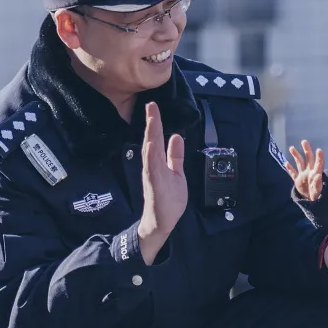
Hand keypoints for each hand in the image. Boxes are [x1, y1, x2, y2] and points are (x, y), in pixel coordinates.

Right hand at [137, 102, 187, 265]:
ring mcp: (153, 176)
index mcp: (157, 163)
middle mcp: (152, 167)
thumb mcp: (176, 173)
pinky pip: (153, 170)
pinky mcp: (155, 186)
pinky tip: (152, 146)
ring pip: (151, 153)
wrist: (162, 222)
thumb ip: (175, 156)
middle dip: (151, 124)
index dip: (155, 123)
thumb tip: (177, 137)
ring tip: (152, 120)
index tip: (153, 106)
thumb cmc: (168, 199)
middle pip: (151, 142)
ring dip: (151, 136)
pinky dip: (152, 157)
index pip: (156, 139)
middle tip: (150, 105)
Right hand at [284, 140, 323, 200]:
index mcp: (316, 174)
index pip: (318, 163)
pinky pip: (293, 173)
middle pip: (308, 159)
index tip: (319, 150)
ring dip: (296, 155)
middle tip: (304, 141)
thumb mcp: (318, 191)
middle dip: (306, 150)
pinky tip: (286, 163)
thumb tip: (318, 176)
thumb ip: (318, 184)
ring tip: (291, 148)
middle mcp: (309, 172)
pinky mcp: (297, 180)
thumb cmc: (317, 195)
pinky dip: (289, 168)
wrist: (311, 202)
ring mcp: (303, 175)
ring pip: (299, 163)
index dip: (319, 157)